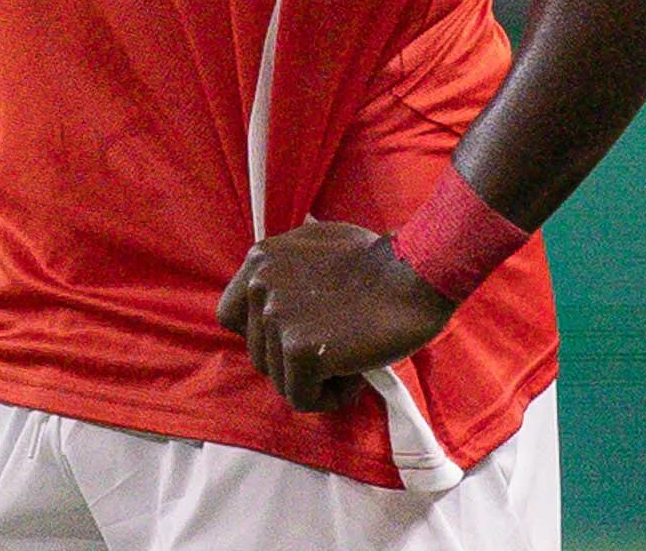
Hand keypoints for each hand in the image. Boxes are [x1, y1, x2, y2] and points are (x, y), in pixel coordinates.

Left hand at [217, 220, 454, 412]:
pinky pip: (300, 398)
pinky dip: (330, 396)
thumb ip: (283, 273)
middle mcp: (259, 286)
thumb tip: (269, 308)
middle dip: (296, 360)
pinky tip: (356, 373)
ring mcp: (276, 318)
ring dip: (316, 379)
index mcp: (258, 261)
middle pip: (258, 355)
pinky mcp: (300, 350)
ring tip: (351, 356)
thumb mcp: (311, 247)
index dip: (265, 335)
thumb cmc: (375, 261)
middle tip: (338, 345)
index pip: (231, 317)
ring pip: (279, 380)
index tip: (300, 333)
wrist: (414, 274)